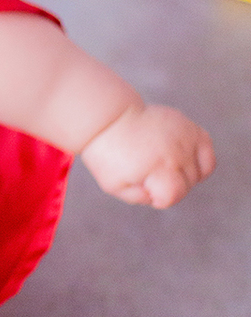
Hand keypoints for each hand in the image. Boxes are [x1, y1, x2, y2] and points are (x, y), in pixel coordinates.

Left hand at [80, 102, 214, 207]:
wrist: (110, 119)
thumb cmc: (109, 154)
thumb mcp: (114, 184)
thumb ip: (139, 197)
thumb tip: (158, 197)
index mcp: (157, 166)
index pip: (173, 195)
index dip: (159, 198)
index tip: (144, 186)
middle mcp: (176, 151)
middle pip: (187, 185)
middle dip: (170, 187)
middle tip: (149, 174)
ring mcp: (185, 136)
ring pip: (200, 171)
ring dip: (184, 174)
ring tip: (164, 166)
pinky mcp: (189, 126)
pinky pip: (208, 149)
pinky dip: (200, 159)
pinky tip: (182, 159)